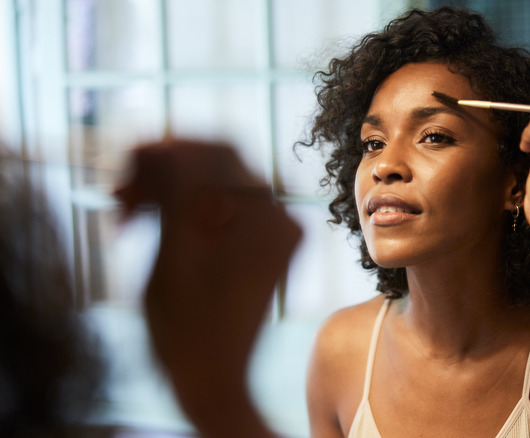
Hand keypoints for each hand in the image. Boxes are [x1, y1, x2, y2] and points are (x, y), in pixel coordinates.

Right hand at [115, 139, 299, 434]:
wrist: (210, 378)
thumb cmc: (188, 330)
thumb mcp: (173, 256)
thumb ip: (176, 194)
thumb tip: (169, 144)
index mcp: (269, 219)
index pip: (220, 152)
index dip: (170, 148)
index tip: (129, 159)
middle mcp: (281, 219)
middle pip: (216, 167)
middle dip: (162, 173)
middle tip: (121, 193)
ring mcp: (274, 232)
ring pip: (212, 186)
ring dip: (166, 192)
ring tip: (125, 216)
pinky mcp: (261, 245)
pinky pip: (220, 209)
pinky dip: (184, 211)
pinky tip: (150, 226)